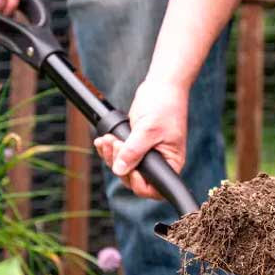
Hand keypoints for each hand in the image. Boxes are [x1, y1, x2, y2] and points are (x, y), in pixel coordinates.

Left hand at [94, 80, 188, 199]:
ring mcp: (148, 154)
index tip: (128, 166)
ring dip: (111, 155)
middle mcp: (160, 162)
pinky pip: (121, 155)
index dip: (138, 183)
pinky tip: (103, 140)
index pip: (154, 189)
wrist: (162, 85)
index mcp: (171, 163)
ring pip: (125, 167)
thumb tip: (120, 170)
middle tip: (115, 143)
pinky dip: (110, 149)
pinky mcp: (137, 145)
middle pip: (135, 179)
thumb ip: (134, 151)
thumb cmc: (164, 105)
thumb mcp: (147, 129)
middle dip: (120, 164)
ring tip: (106, 139)